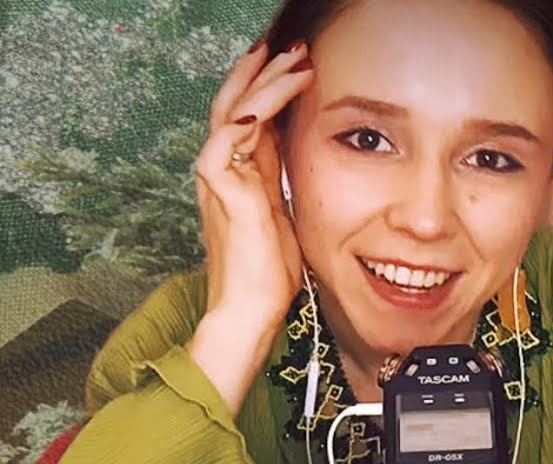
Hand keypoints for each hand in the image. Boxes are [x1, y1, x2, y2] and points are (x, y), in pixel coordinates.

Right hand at [189, 41, 314, 414]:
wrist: (252, 311)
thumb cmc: (272, 279)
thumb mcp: (291, 222)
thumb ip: (292, 192)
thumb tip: (317, 172)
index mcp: (243, 179)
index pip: (252, 120)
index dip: (271, 92)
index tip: (297, 67)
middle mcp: (225, 171)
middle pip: (235, 104)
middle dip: (262, 72)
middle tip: (289, 47)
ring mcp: (219, 176)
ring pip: (232, 108)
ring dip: (265, 80)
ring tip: (292, 58)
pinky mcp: (221, 185)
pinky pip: (233, 130)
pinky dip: (259, 105)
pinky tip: (285, 88)